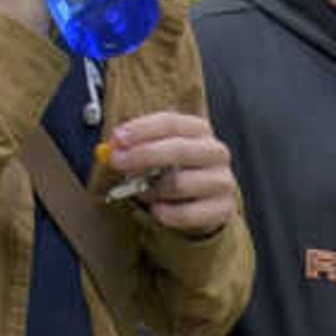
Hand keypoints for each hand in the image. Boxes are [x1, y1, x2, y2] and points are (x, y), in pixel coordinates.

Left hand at [102, 111, 239, 235]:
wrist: (202, 203)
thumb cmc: (173, 171)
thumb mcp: (156, 152)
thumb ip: (135, 146)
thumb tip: (113, 147)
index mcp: (199, 130)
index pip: (171, 122)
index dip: (142, 129)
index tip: (118, 138)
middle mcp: (215, 152)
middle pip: (178, 150)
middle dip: (143, 155)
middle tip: (117, 162)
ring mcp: (221, 181)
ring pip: (178, 184)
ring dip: (150, 189)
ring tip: (139, 191)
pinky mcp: (222, 209)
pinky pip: (186, 213)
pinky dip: (164, 213)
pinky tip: (157, 210)